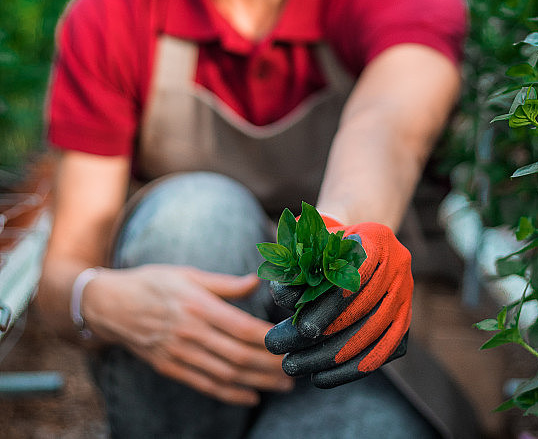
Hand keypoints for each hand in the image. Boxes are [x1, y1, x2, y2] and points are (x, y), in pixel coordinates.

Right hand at [82, 265, 292, 404]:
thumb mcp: (189, 274)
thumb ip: (225, 283)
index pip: (242, 328)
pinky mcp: (170, 367)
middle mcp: (190, 333)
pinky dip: (229, 394)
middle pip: (239, 355)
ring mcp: (179, 353)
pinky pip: (204, 384)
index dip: (270, 339)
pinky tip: (251, 397)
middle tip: (296, 370)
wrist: (108, 305)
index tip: (292, 342)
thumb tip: (257, 281)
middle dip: (271, 366)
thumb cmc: (153, 283)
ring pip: (225, 374)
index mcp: (198, 306)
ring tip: (283, 386)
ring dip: (258, 383)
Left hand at [265, 221, 411, 387]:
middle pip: (364, 307)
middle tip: (285, 352)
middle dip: (324, 334)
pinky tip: (322, 378)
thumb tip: (281, 294)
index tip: (303, 329)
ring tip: (295, 366)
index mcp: (376, 238)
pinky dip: (354, 367)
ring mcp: (405, 292)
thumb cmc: (327, 246)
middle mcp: (398, 264)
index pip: (357, 274)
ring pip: (373, 331)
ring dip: (333, 356)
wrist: (364, 247)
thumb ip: (296, 264)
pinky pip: (384, 348)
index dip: (332, 303)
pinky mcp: (406, 317)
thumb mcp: (311, 244)